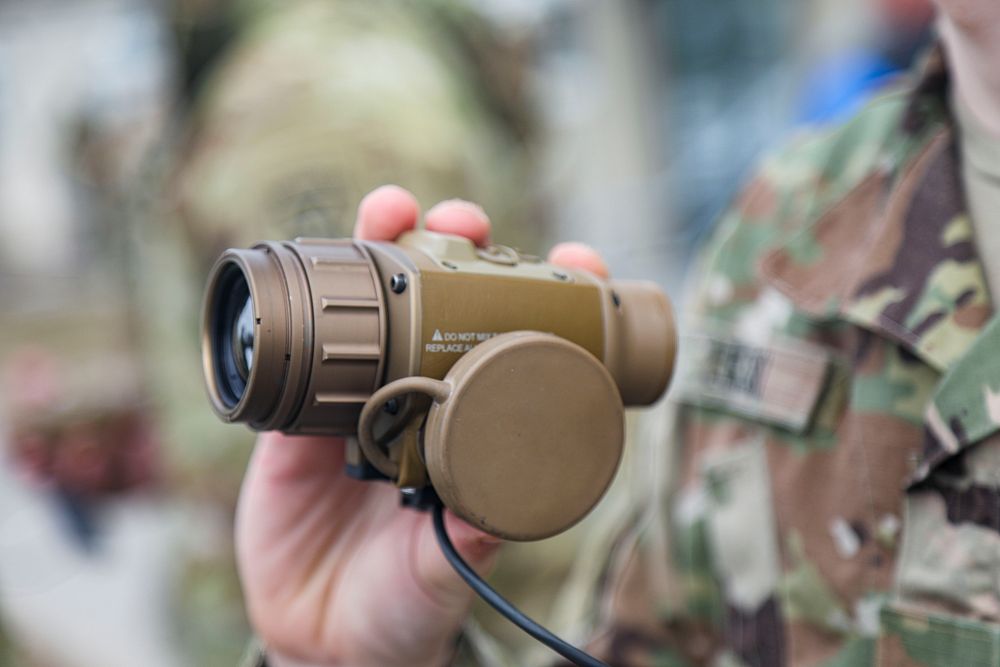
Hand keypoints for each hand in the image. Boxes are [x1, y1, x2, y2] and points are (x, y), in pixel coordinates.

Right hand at [235, 186, 608, 666]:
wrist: (318, 635)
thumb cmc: (401, 604)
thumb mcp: (439, 576)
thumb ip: (463, 546)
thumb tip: (487, 519)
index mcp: (474, 431)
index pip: (524, 350)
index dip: (552, 300)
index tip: (579, 260)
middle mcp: (423, 402)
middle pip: (447, 306)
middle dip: (461, 249)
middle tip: (467, 221)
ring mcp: (361, 401)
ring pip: (376, 308)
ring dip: (384, 247)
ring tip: (393, 211)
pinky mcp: (298, 417)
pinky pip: (301, 350)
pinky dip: (306, 302)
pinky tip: (313, 262)